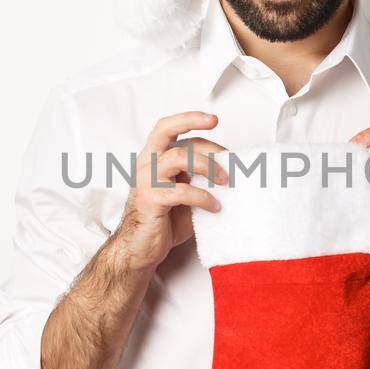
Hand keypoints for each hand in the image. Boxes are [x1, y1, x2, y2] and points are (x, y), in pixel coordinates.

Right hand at [112, 112, 229, 271]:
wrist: (139, 249)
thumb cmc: (163, 220)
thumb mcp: (185, 192)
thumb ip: (198, 177)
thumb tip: (230, 169)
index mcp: (152, 158)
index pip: (168, 128)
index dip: (190, 119)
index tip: (213, 119)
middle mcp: (146, 164)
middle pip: (175, 138)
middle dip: (207, 145)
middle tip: (229, 159)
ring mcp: (146, 181)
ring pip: (178, 158)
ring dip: (207, 167)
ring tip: (226, 181)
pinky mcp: (150, 200)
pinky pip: (182, 191)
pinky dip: (204, 197)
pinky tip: (215, 206)